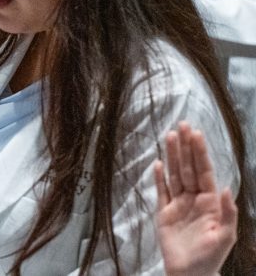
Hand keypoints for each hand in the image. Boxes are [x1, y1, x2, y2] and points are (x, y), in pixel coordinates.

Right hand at [154, 122, 236, 275]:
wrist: (189, 274)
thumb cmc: (210, 257)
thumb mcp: (225, 236)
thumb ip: (228, 212)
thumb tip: (227, 188)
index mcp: (210, 202)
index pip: (204, 171)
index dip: (200, 153)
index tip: (196, 134)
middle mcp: (194, 199)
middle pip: (188, 168)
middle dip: (185, 147)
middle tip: (182, 125)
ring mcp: (178, 204)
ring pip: (174, 174)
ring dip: (171, 156)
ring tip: (168, 136)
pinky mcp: (164, 213)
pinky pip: (161, 191)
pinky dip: (158, 177)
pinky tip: (157, 164)